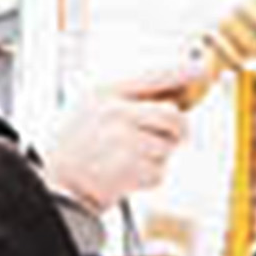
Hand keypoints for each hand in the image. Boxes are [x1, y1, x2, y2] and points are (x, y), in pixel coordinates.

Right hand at [37, 68, 193, 212]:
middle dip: (178, 131)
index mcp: (105, 92)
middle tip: (171, 138)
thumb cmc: (74, 148)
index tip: (200, 71)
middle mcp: (116, 112)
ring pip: (168, 147)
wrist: (56, 184)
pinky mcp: (131, 168)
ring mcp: (125, 140)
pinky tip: (125, 175)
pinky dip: (147, 178)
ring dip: (156, 158)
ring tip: (128, 160)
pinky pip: (159, 172)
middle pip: (173, 116)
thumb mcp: (90, 107)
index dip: (181, 72)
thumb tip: (170, 97)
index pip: (154, 75)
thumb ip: (127, 98)